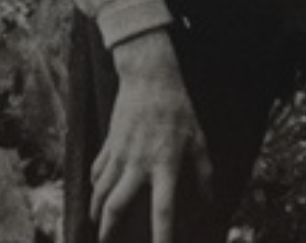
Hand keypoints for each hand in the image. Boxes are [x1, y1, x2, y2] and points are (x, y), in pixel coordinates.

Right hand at [91, 30, 211, 242]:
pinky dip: (94, 186)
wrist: (149, 77)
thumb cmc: (178, 107)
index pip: (163, 208)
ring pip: (100, 192)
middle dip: (108, 230)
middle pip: (116, 206)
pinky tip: (96, 194)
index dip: (162, 234)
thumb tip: (210, 197)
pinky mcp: (109, 144)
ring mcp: (120, 154)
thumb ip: (203, 170)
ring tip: (97, 226)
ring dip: (96, 212)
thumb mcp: (198, 137)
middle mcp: (139, 163)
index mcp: (165, 163)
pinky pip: (97, 171)